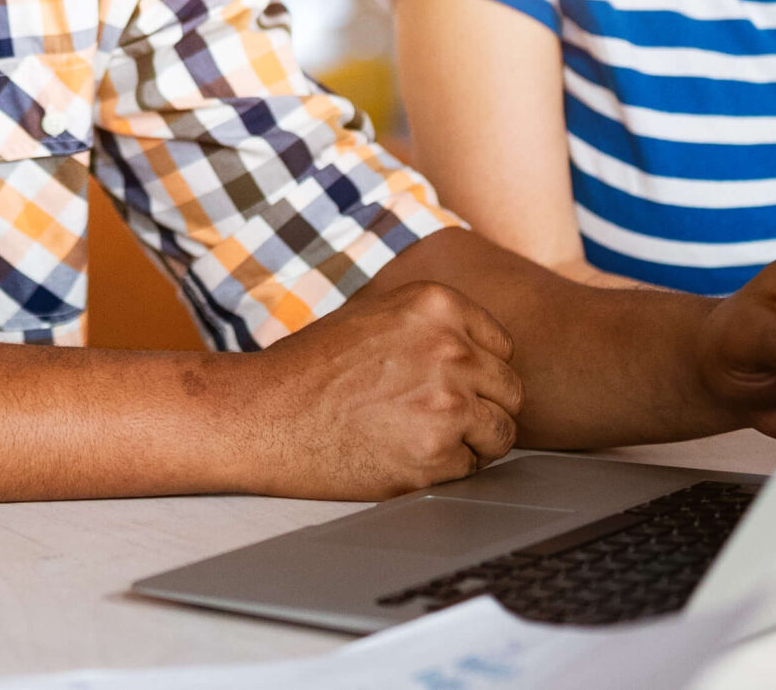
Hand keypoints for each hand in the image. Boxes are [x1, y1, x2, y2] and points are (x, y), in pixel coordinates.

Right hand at [239, 277, 523, 498]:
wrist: (265, 414)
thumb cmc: (312, 368)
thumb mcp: (377, 314)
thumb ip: (432, 324)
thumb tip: (485, 350)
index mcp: (437, 304)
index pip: (504, 348)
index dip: (479, 373)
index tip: (449, 385)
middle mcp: (450, 347)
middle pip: (511, 391)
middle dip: (483, 409)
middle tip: (436, 419)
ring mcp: (446, 402)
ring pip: (501, 433)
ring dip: (472, 443)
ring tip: (420, 437)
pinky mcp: (434, 453)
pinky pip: (471, 469)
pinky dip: (443, 470)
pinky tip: (400, 455)